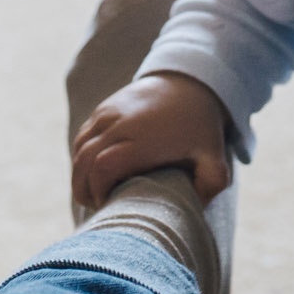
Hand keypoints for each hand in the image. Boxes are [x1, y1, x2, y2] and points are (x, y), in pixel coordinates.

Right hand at [71, 72, 233, 209]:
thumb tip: (193, 211)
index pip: (104, 167)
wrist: (189, 82)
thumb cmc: (200, 127)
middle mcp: (120, 123)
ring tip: (94, 195)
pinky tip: (93, 175)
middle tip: (97, 208)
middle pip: (84, 161)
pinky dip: (81, 159)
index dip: (98, 191)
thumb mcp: (215, 157)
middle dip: (83, 190)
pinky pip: (82, 137)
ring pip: (79, 149)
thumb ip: (210, 186)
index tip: (110, 206)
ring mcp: (107, 113)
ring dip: (79, 176)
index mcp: (144, 139)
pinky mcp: (102, 109)